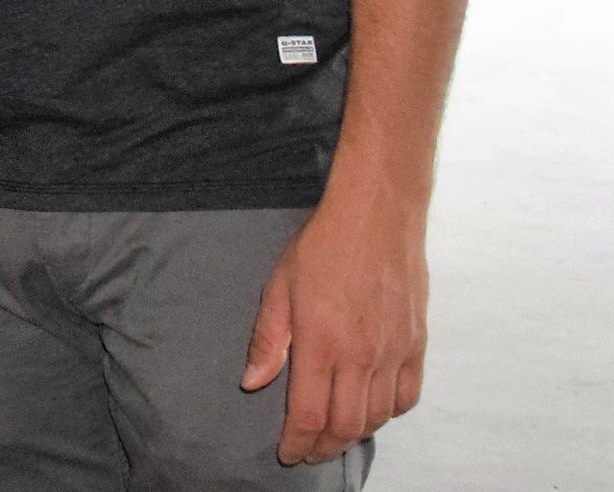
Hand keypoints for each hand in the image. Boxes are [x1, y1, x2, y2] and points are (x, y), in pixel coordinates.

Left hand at [241, 183, 428, 464]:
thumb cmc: (323, 246)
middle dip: (323, 447)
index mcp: (322, 343)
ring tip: (333, 435)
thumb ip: (268, 339)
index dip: (297, 442)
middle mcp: (362, 355)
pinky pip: (407, 396)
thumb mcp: (279, 286)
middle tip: (307, 451)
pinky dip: (388, 413)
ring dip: (354, 434)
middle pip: (345, 426)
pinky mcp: (417, 344)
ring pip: (377, 417)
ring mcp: (394, 352)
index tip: (287, 453)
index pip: (310, 414)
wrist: (377, 216)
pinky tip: (371, 410)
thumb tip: (253, 381)